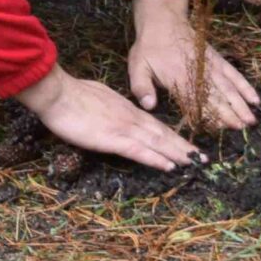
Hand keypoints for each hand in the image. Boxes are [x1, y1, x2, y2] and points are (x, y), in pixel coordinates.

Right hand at [17, 65, 203, 170]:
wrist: (58, 93)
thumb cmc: (71, 94)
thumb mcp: (97, 97)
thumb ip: (109, 106)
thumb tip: (111, 112)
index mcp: (126, 108)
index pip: (155, 124)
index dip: (172, 136)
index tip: (186, 144)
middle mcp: (131, 118)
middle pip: (163, 133)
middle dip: (183, 146)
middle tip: (202, 158)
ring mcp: (124, 128)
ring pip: (158, 142)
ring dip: (178, 154)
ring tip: (195, 164)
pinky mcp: (113, 139)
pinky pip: (140, 151)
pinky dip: (157, 159)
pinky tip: (170, 167)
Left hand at [128, 0, 259, 129]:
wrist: (163, 20)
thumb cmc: (149, 47)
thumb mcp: (137, 66)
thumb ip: (141, 87)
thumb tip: (148, 106)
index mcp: (178, 79)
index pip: (197, 101)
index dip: (210, 114)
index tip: (223, 127)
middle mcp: (198, 73)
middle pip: (217, 96)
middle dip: (231, 113)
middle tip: (244, 127)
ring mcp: (210, 65)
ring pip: (228, 87)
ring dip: (241, 103)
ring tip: (252, 119)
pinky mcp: (216, 59)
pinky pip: (233, 74)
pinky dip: (244, 86)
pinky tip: (255, 98)